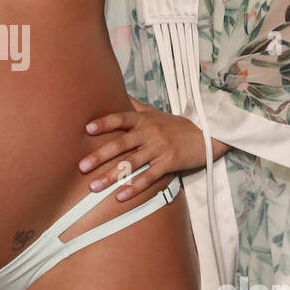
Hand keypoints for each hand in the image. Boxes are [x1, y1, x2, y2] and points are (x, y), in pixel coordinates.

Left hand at [78, 96, 228, 203]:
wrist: (208, 133)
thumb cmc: (178, 125)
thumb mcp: (156, 112)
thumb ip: (136, 106)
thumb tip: (119, 92)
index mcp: (144, 119)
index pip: (120, 118)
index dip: (104, 123)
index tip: (87, 129)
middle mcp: (149, 132)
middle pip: (121, 144)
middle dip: (99, 156)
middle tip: (81, 167)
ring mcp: (160, 148)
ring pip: (131, 163)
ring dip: (111, 176)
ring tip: (93, 187)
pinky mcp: (170, 162)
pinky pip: (149, 177)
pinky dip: (134, 187)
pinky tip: (120, 197)